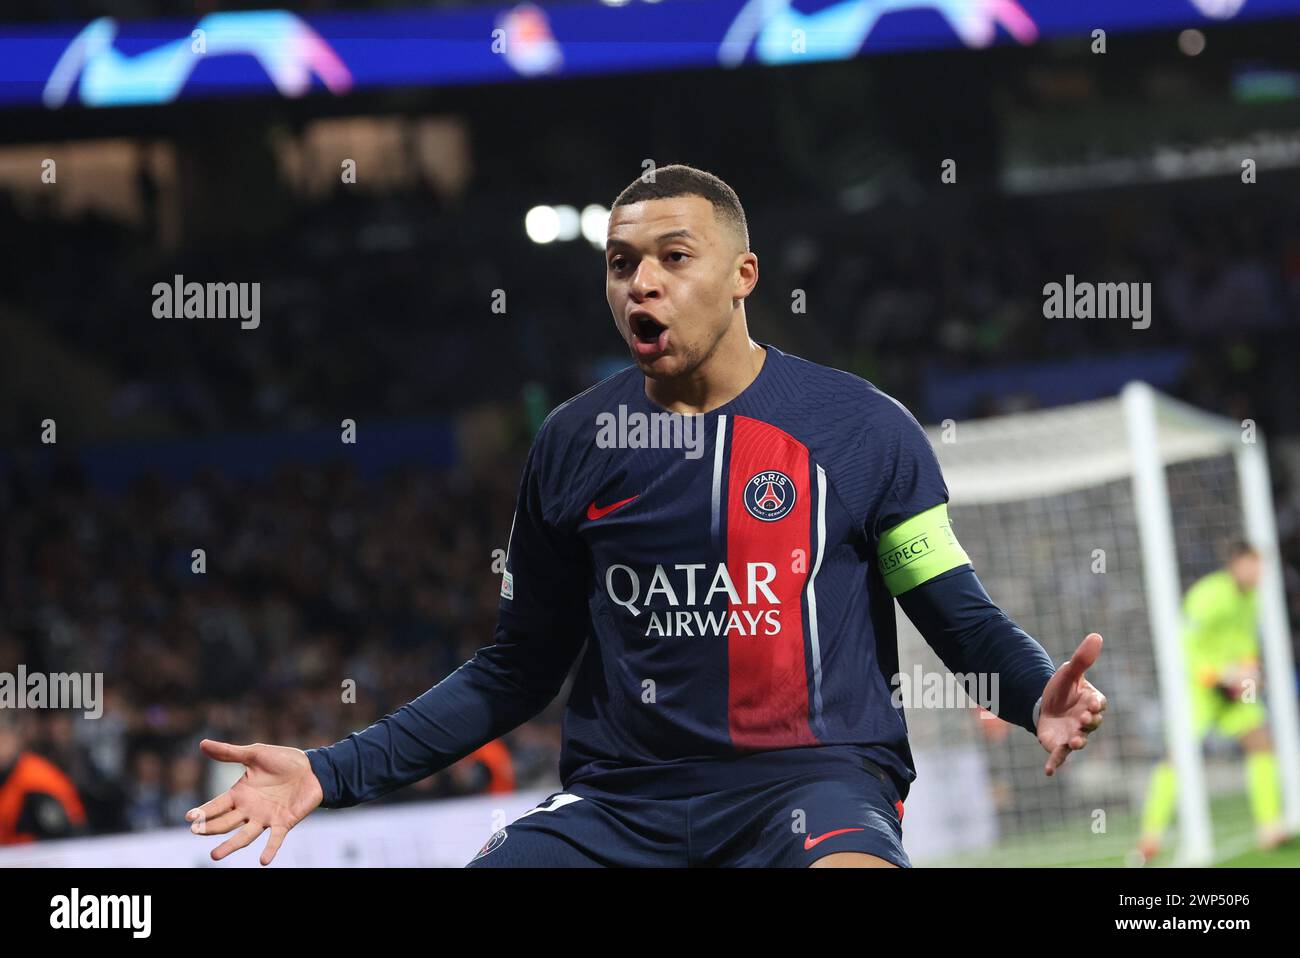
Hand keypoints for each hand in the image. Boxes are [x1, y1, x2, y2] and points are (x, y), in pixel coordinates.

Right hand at [186, 739, 323, 864]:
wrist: (313, 768)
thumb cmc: (283, 760)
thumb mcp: (254, 754)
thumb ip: (229, 753)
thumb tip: (202, 743)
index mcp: (240, 793)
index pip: (216, 805)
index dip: (203, 811)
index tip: (189, 817)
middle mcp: (249, 809)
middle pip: (225, 823)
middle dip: (210, 828)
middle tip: (196, 832)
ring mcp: (265, 818)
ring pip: (244, 835)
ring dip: (231, 845)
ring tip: (215, 855)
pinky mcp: (284, 823)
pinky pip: (275, 839)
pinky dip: (270, 849)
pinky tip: (264, 861)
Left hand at [1037, 633, 1106, 776]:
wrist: (1044, 704)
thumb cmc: (1062, 689)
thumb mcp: (1069, 672)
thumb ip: (1082, 658)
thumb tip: (1096, 635)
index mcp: (1091, 702)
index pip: (1098, 702)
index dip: (1096, 703)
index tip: (1093, 701)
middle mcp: (1086, 721)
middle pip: (1093, 723)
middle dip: (1090, 721)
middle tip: (1085, 719)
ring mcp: (1074, 734)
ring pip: (1080, 740)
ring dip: (1079, 741)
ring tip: (1076, 741)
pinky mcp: (1059, 745)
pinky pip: (1059, 755)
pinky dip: (1055, 763)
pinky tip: (1049, 771)